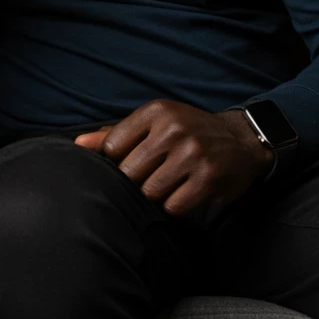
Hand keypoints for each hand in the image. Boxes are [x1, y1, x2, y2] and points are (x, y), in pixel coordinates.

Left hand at [74, 100, 273, 217]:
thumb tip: (77, 145)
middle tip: (152, 176)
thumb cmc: (186, 131)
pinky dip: (175, 207)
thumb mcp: (153, 124)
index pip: (113, 147)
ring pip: (150, 193)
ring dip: (156, 196)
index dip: (118, 161)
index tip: (133, 161)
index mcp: (155, 111)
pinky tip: (184, 193)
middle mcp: (173, 129)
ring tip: (169, 183)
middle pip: (129, 173)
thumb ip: (114, 134)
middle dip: (136, 181)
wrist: (241, 139)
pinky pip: (174, 207)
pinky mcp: (209, 179)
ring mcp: (192, 154)